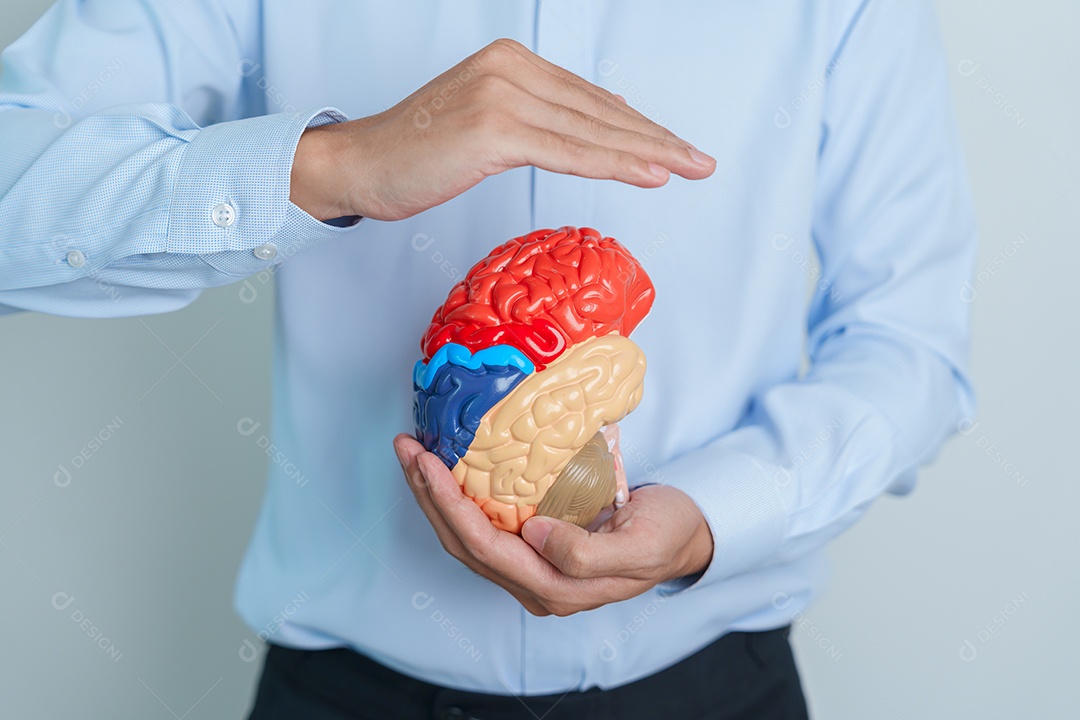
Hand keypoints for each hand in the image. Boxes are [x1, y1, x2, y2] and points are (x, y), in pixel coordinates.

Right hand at [291, 38, 715, 220]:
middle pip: (600, 111)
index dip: (637, 127)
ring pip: (592, 131)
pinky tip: (649, 174)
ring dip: (647, 153)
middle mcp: (511, 68)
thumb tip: (582, 142)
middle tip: (700, 160)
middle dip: (656, 139)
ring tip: (687, 169)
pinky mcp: (493, 129)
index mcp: (512, 62)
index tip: (672, 147)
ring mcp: (502, 95)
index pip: (591, 99)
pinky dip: (613, 165)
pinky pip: (567, 152)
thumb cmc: (415, 153)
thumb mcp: (481, 125)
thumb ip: (532, 124)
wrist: (360, 165)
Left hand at [393, 434, 713, 616]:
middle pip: (464, 543)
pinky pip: (485, 523)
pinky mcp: (534, 545)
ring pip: (467, 535)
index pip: (485, 547)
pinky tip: (448, 467)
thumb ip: (586, 555)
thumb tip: (535, 536)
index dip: (449, 506)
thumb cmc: (667, 537)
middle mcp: (535, 583)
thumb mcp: (640, 547)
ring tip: (416, 454)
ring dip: (436, 495)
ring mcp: (532, 567)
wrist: (687, 536)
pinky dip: (460, 495)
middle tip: (407, 448)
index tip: (427, 464)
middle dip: (429, 495)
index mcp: (556, 588)